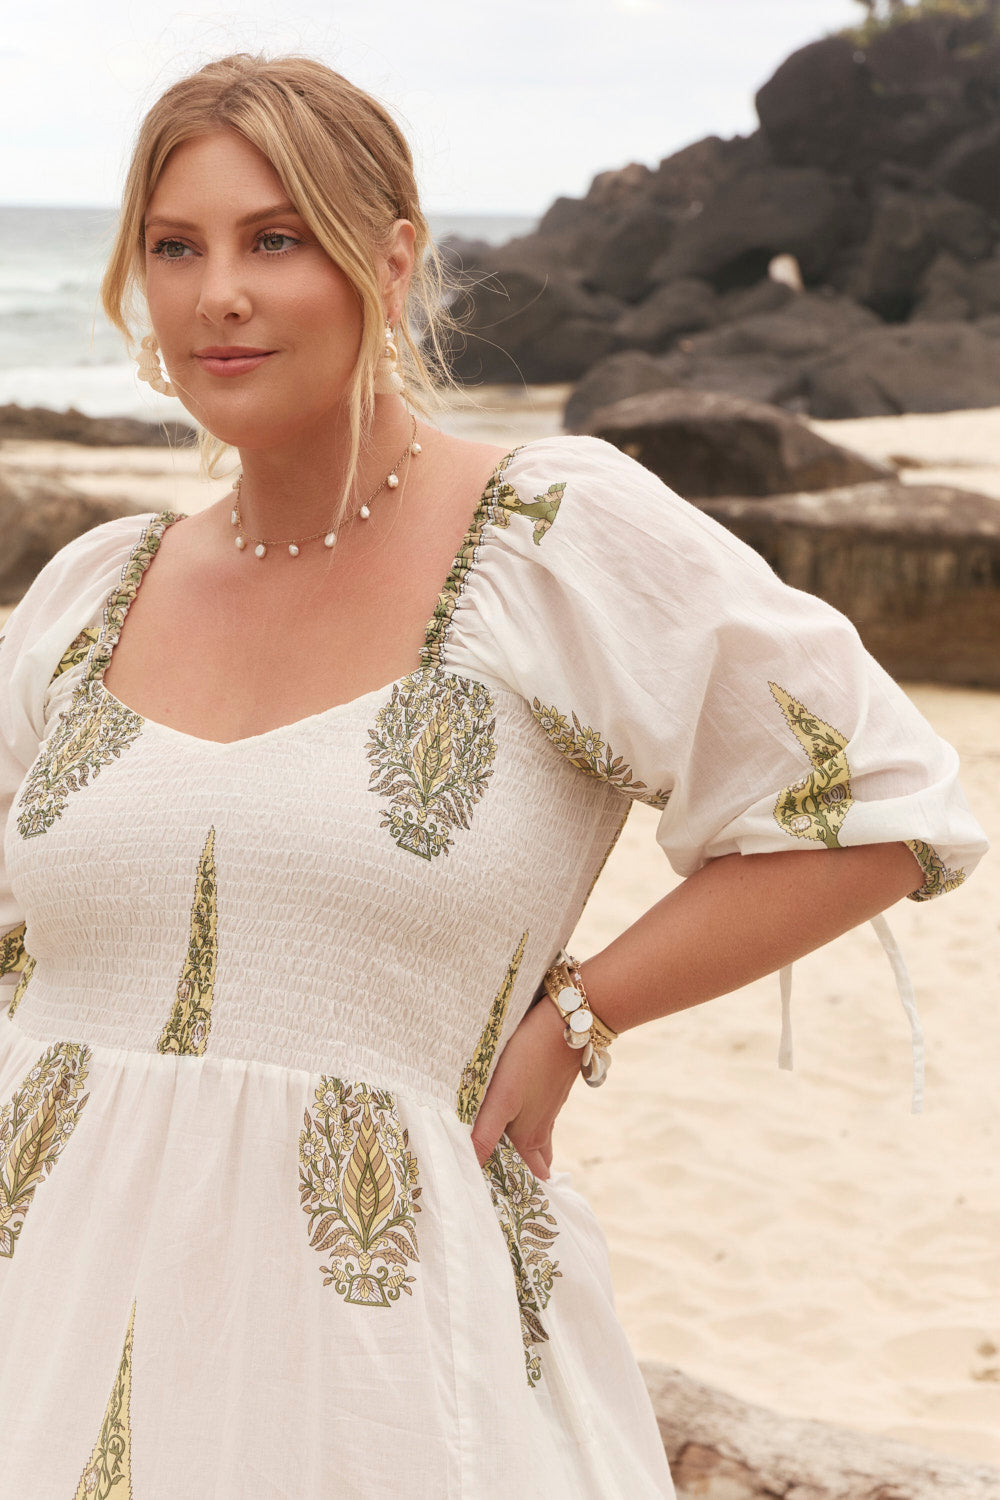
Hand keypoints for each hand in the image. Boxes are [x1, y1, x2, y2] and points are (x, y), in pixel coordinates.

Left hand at [470, 995, 580, 1180]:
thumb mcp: (502, 1099)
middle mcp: (541, 1130)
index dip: (513, 1196)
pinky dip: (524, 1131)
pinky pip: (535, 1122)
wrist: (567, 1022)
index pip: (525, 1181)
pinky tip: (512, 1122)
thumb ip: (485, 1135)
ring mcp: (547, 1110)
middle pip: (532, 1166)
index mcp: (529, 1139)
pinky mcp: (548, 1091)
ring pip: (535, 1145)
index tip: (495, 1208)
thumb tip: (471, 1171)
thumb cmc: (529, 1059)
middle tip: (496, 1191)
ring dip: (522, 1157)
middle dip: (518, 1180)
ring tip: (500, 1163)